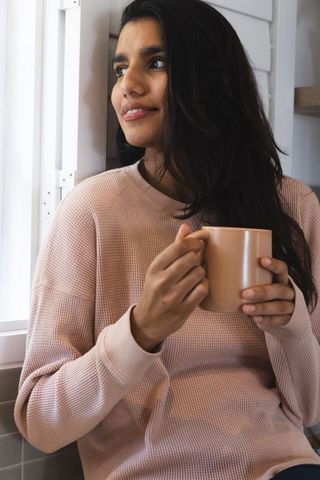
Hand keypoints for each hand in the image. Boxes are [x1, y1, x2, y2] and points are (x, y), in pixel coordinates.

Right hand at [131, 224, 209, 351]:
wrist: (147, 322)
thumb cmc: (155, 290)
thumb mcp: (158, 269)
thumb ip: (173, 248)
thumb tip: (186, 227)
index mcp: (155, 268)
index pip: (179, 246)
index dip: (195, 240)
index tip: (200, 242)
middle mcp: (162, 281)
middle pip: (192, 258)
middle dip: (198, 258)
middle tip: (196, 261)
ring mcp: (172, 297)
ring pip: (199, 273)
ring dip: (201, 273)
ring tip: (195, 275)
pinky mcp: (182, 310)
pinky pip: (202, 290)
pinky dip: (203, 286)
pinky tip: (197, 287)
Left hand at [241, 257, 294, 330]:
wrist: (278, 312)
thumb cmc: (262, 291)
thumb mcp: (257, 282)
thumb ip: (242, 274)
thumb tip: (212, 264)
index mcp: (281, 278)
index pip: (282, 268)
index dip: (274, 265)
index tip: (262, 261)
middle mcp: (287, 291)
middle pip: (279, 290)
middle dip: (262, 292)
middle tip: (245, 294)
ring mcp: (289, 306)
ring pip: (279, 306)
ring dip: (262, 308)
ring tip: (245, 309)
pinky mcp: (287, 319)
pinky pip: (279, 320)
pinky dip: (266, 319)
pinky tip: (254, 318)